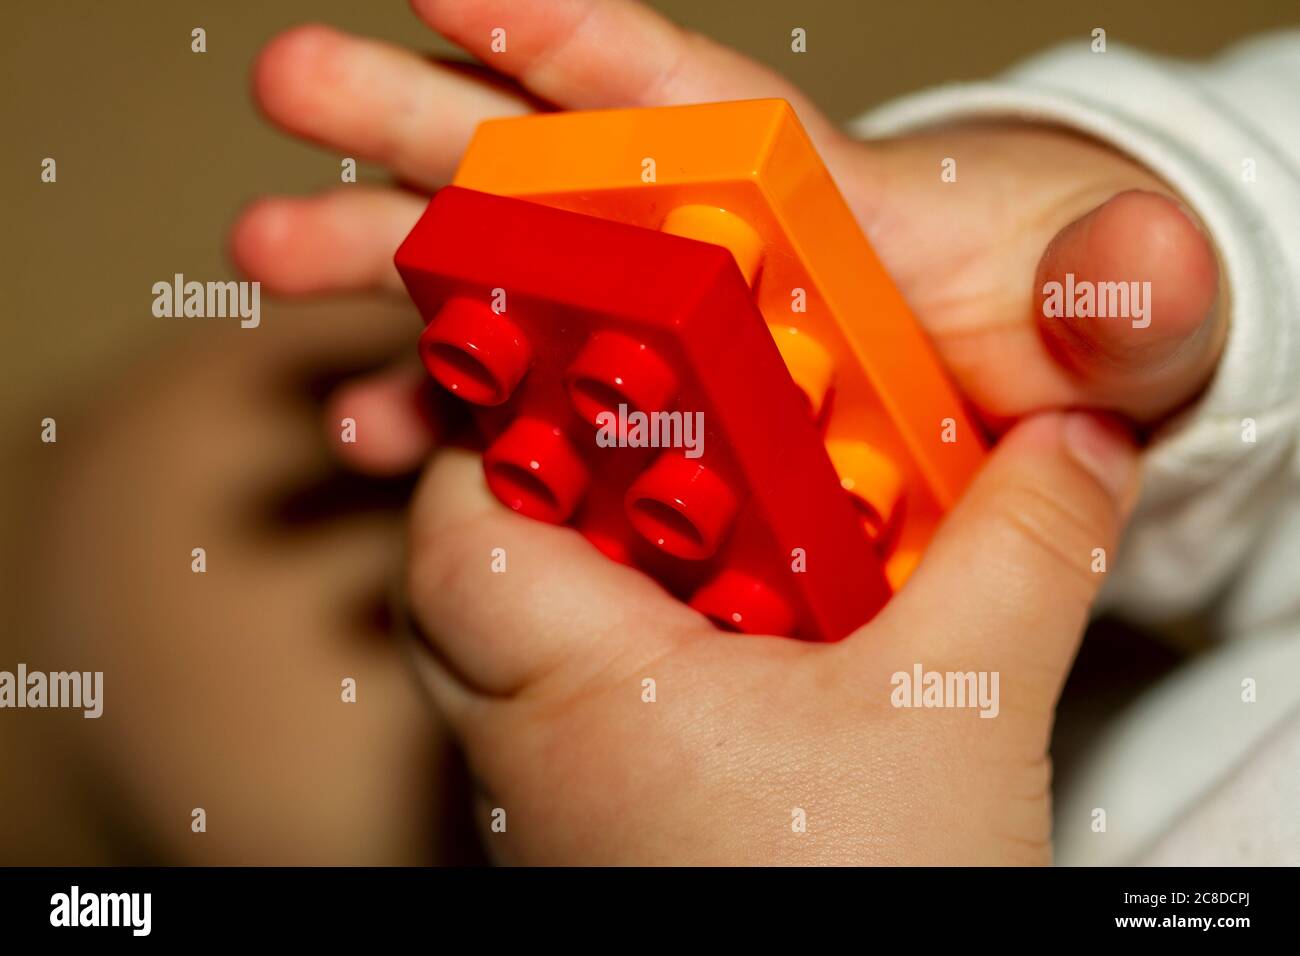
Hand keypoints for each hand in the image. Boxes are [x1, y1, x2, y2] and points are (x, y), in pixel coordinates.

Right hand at [231, 0, 1224, 473]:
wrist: (1017, 400)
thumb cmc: (1044, 326)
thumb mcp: (1098, 308)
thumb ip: (1115, 294)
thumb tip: (1140, 273)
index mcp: (808, 202)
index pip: (687, 101)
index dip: (574, 37)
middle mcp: (708, 248)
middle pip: (549, 166)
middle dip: (420, 124)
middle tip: (291, 86)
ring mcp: (660, 331)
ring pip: (508, 282)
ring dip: (390, 271)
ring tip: (273, 260)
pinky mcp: (640, 410)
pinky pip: (525, 404)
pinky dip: (452, 417)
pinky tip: (381, 434)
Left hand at [403, 411, 1138, 863]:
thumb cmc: (862, 904)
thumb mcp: (961, 707)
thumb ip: (1014, 552)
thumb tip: (1066, 449)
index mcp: (580, 690)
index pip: (459, 525)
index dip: (500, 435)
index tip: (578, 382)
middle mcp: (536, 753)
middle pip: (471, 585)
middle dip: (551, 502)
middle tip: (649, 453)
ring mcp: (555, 811)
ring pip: (515, 662)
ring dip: (597, 591)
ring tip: (711, 544)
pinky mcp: (601, 848)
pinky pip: (572, 730)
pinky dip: (636, 673)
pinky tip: (742, 665)